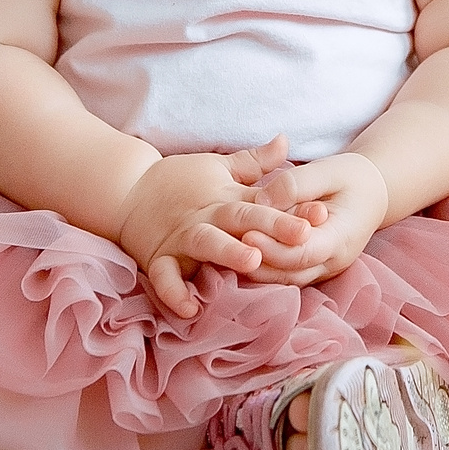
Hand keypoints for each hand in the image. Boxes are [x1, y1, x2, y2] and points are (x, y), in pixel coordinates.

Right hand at [115, 140, 316, 318]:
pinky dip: (174, 292)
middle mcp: (207, 216)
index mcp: (226, 197)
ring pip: (206, 242)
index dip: (293, 208)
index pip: (264, 201)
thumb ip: (255, 161)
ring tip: (252, 260)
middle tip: (301, 235)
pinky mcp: (159, 257)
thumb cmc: (179, 181)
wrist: (127, 190)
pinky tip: (191, 309)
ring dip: (228, 252)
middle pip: (241, 219)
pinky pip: (165, 276)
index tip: (321, 213)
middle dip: (271, 227)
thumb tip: (286, 140)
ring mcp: (182, 237)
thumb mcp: (218, 165)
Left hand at [240, 152, 389, 287]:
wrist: (372, 192)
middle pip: (290, 272)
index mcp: (341, 238)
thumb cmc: (351, 178)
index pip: (304, 252)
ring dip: (257, 268)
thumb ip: (297, 184)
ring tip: (229, 252)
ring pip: (285, 279)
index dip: (274, 247)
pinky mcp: (310, 268)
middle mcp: (332, 262)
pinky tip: (239, 255)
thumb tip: (263, 199)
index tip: (247, 232)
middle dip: (259, 260)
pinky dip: (263, 267)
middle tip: (229, 244)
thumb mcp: (329, 170)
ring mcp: (322, 269)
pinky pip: (285, 274)